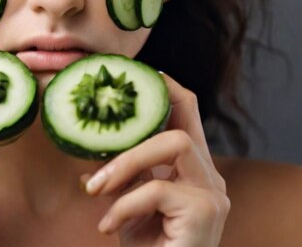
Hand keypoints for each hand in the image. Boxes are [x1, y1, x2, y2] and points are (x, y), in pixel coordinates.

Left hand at [83, 73, 229, 246]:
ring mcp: (213, 195)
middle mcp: (211, 178)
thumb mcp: (130, 209)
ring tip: (96, 188)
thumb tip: (88, 160)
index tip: (143, 74)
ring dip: (127, 162)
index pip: (189, 116)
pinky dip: (124, 205)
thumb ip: (124, 181)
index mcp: (195, 172)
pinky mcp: (205, 212)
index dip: (169, 89)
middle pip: (184, 122)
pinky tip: (108, 227)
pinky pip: (157, 190)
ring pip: (173, 144)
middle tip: (109, 128)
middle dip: (143, 119)